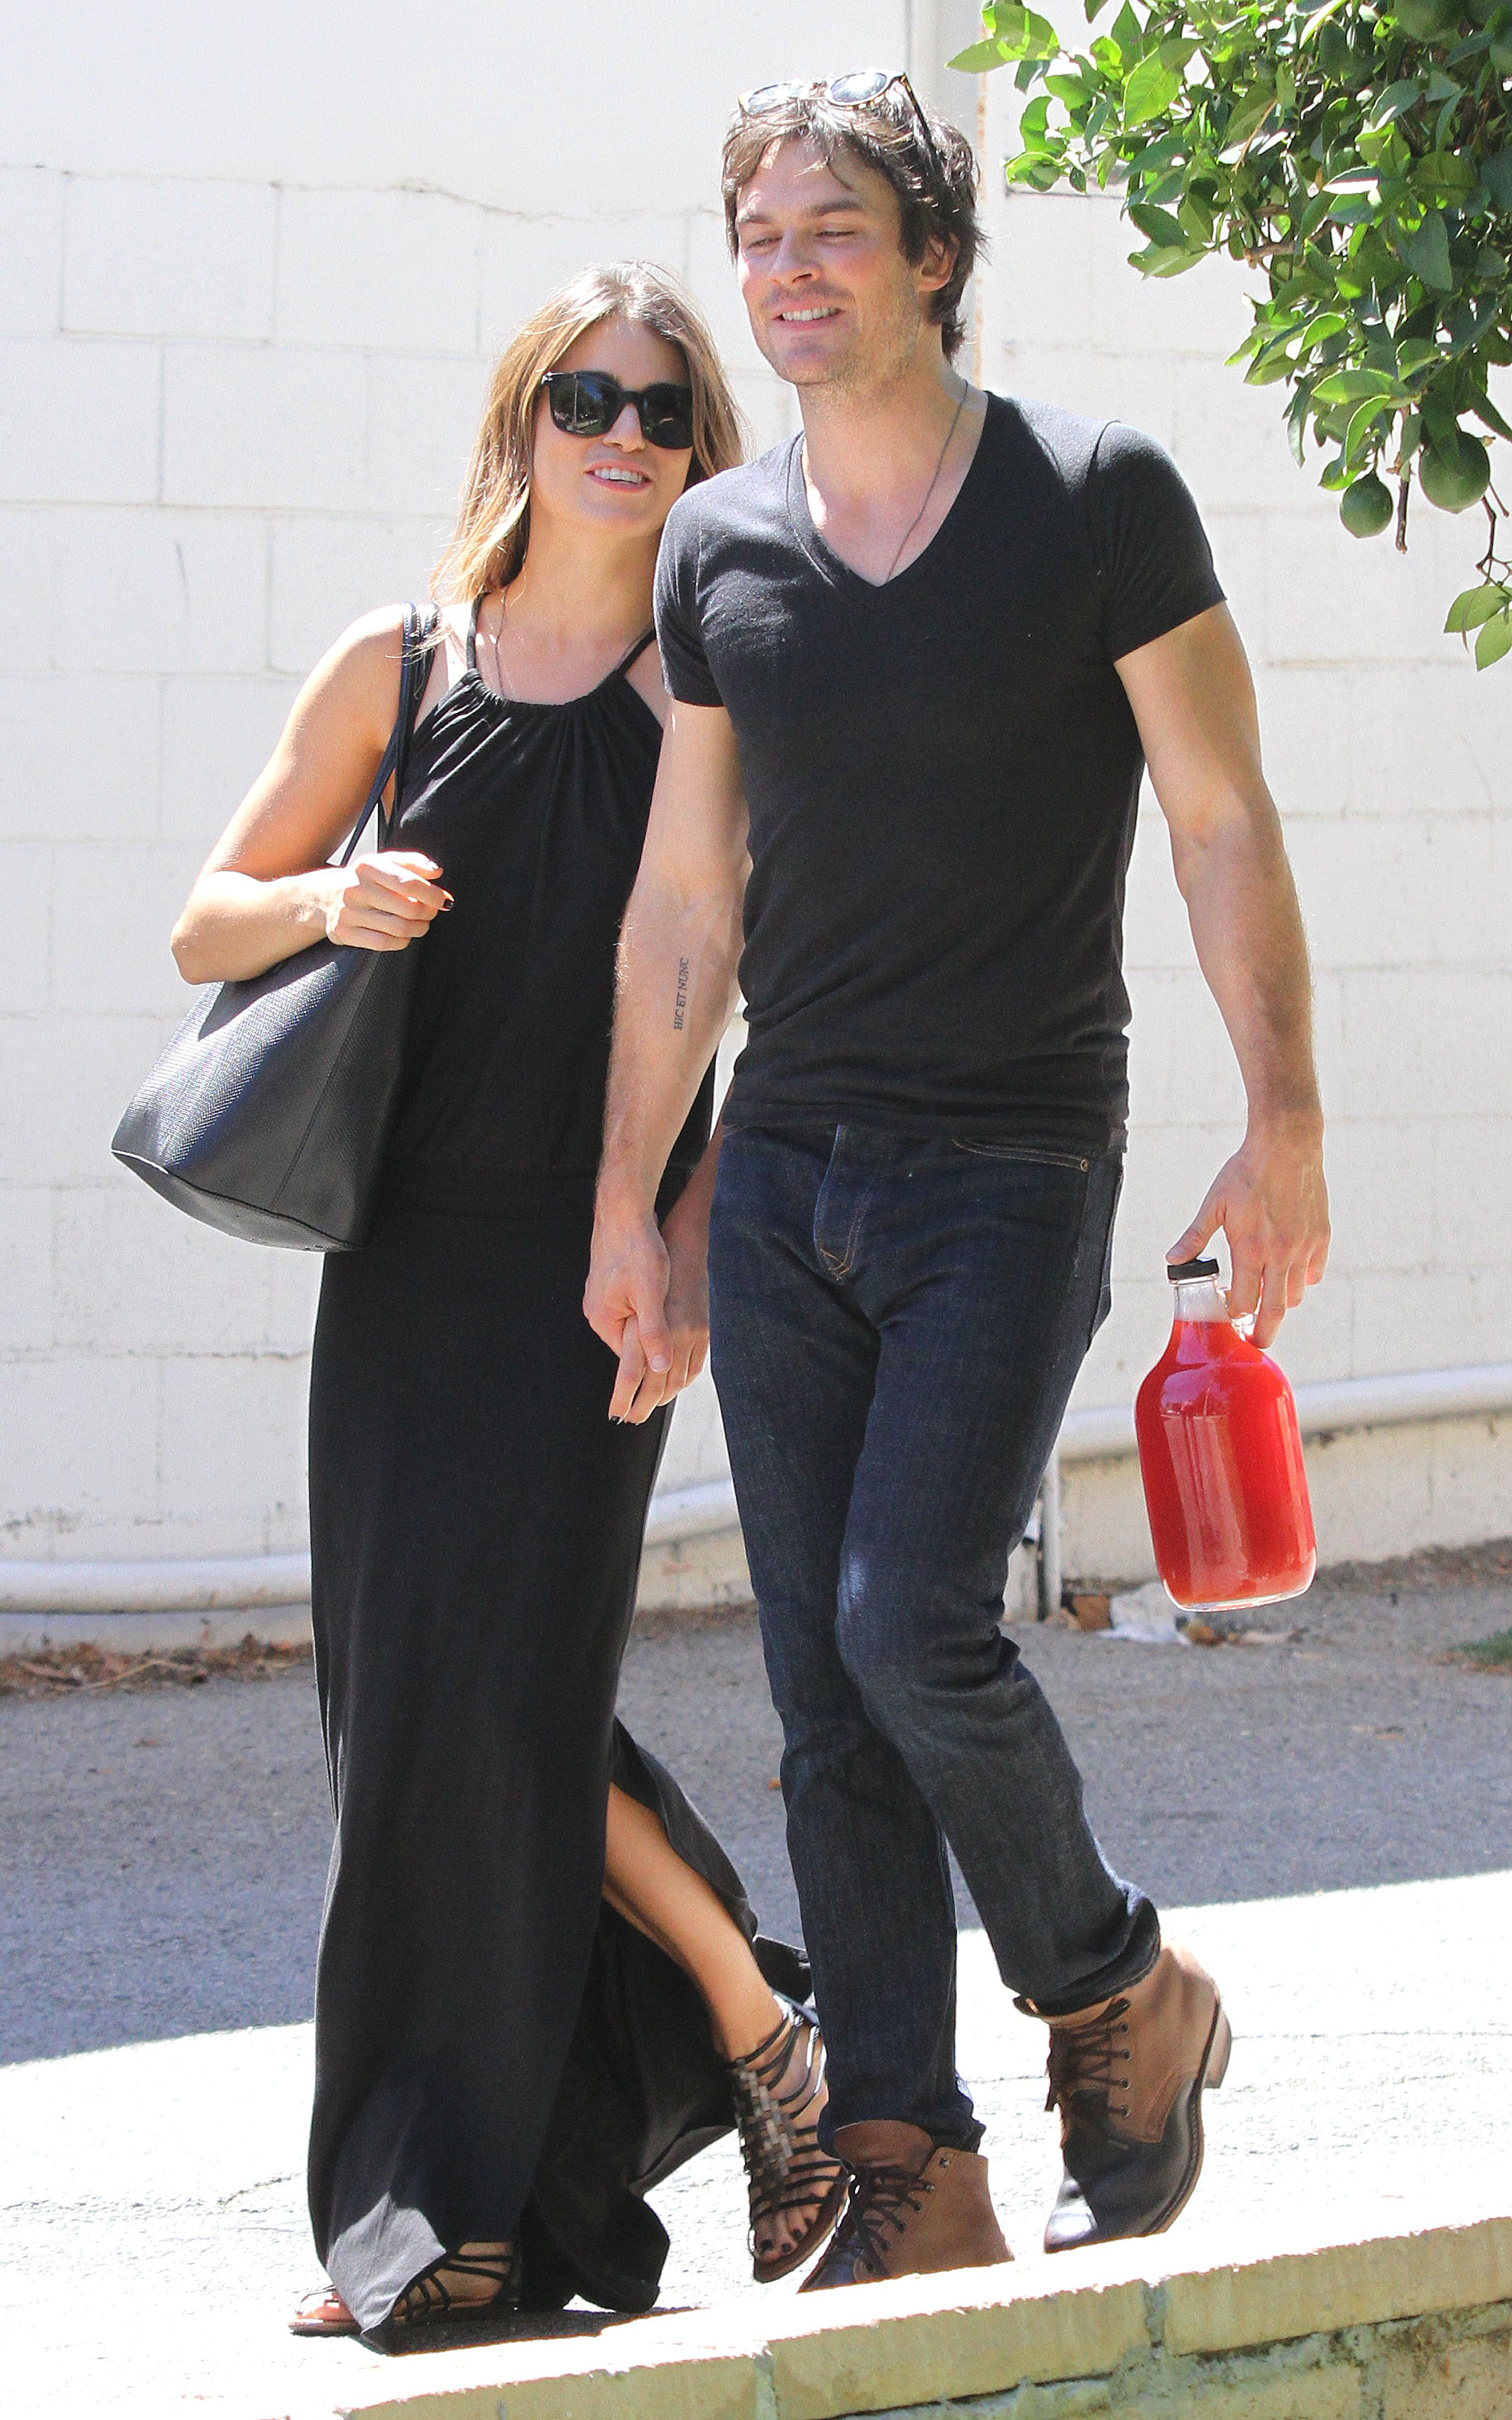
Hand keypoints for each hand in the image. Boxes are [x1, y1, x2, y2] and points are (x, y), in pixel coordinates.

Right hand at [321, 851, 449, 950]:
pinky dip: (402, 941)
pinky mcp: (345, 932)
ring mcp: (349, 912)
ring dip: (419, 928)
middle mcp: (356, 888)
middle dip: (429, 912)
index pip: (409, 883)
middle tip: (433, 912)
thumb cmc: (365, 879)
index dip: (433, 894)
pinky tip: (405, 935)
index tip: (444, 899)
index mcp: (368, 866)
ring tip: (422, 923)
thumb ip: (413, 863)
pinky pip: (384, 943)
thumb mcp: (385, 862)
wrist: (326, 896)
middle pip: (408, 908)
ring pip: (399, 928)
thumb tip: (437, 872)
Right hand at [585, 1202, 673, 1423]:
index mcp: (603, 1319)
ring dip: (646, 1332)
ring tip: (669, 1343)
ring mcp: (603, 1296)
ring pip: (630, 1325)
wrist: (625, 1209)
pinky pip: (629, 1309)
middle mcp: (598, 1311)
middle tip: (667, 1378)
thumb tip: (660, 1367)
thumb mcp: (650, 1293)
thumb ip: (654, 1332)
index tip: (645, 1403)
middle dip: (646, 1355)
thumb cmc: (638, 1249)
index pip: (627, 1358)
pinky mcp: (611, 1283)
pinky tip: (659, 1308)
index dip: (643, 1376)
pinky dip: (643, 1314)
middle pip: (627, 1344)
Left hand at [1169, 1119, 1328, 1348]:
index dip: (1234, 1313)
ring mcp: (1303, 1248)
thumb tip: (1172, 1260)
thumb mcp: (1213, 1204)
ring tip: (1267, 1298)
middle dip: (1264, 1332)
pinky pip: (1313, 1273)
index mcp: (1250, 1249)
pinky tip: (1288, 1271)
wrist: (1287, 1146)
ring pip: (1295, 1295)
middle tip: (1257, 1341)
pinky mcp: (1320, 1238)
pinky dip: (1302, 1280)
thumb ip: (1195, 1237)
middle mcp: (1279, 1255)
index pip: (1242, 1301)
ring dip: (1280, 1302)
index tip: (1228, 1315)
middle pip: (1275, 1311)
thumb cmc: (1246, 1173)